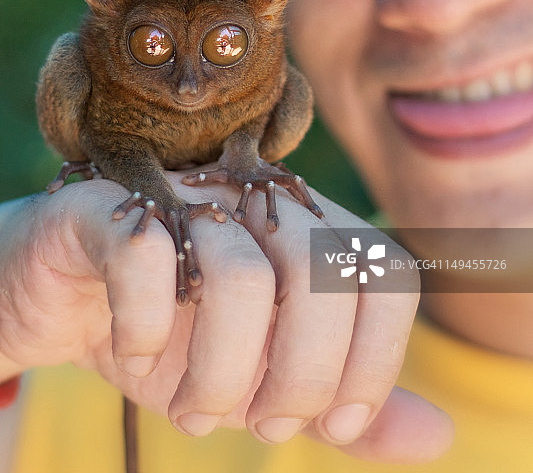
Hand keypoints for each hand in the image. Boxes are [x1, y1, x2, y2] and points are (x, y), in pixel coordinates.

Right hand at [0, 175, 451, 463]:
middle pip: (325, 271)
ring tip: (195, 413)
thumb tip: (436, 437)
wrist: (72, 300)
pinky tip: (133, 352)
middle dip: (305, 375)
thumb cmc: (177, 339)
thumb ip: (343, 406)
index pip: (387, 274)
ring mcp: (186, 198)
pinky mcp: (114, 210)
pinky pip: (148, 256)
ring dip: (221, 372)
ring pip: (242, 274)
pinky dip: (146, 329)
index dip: (377, 360)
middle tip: (262, 423)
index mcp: (308, 233)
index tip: (333, 425)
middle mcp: (256, 203)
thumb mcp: (266, 381)